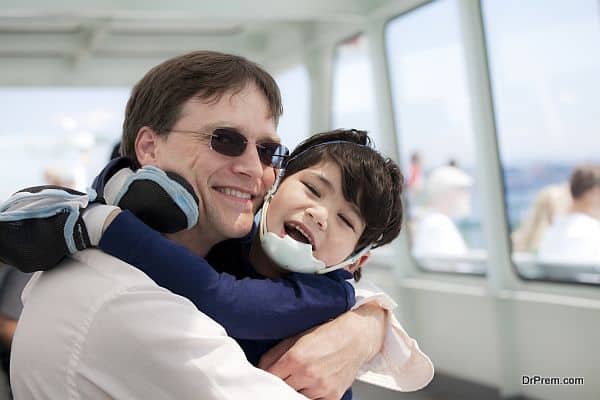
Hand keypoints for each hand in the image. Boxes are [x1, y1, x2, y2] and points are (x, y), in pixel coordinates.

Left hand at [259, 302, 385, 398]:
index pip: (268, 376)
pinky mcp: (332, 397)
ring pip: (296, 397)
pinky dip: (310, 396)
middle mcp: (307, 375)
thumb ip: (274, 354)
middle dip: (281, 383)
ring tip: (302, 378)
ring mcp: (320, 388)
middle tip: (285, 376)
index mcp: (295, 358)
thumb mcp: (296, 337)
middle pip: (281, 389)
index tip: (268, 376)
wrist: (355, 338)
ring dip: (296, 390)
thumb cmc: (327, 335)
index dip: (266, 376)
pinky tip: (312, 386)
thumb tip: (260, 368)